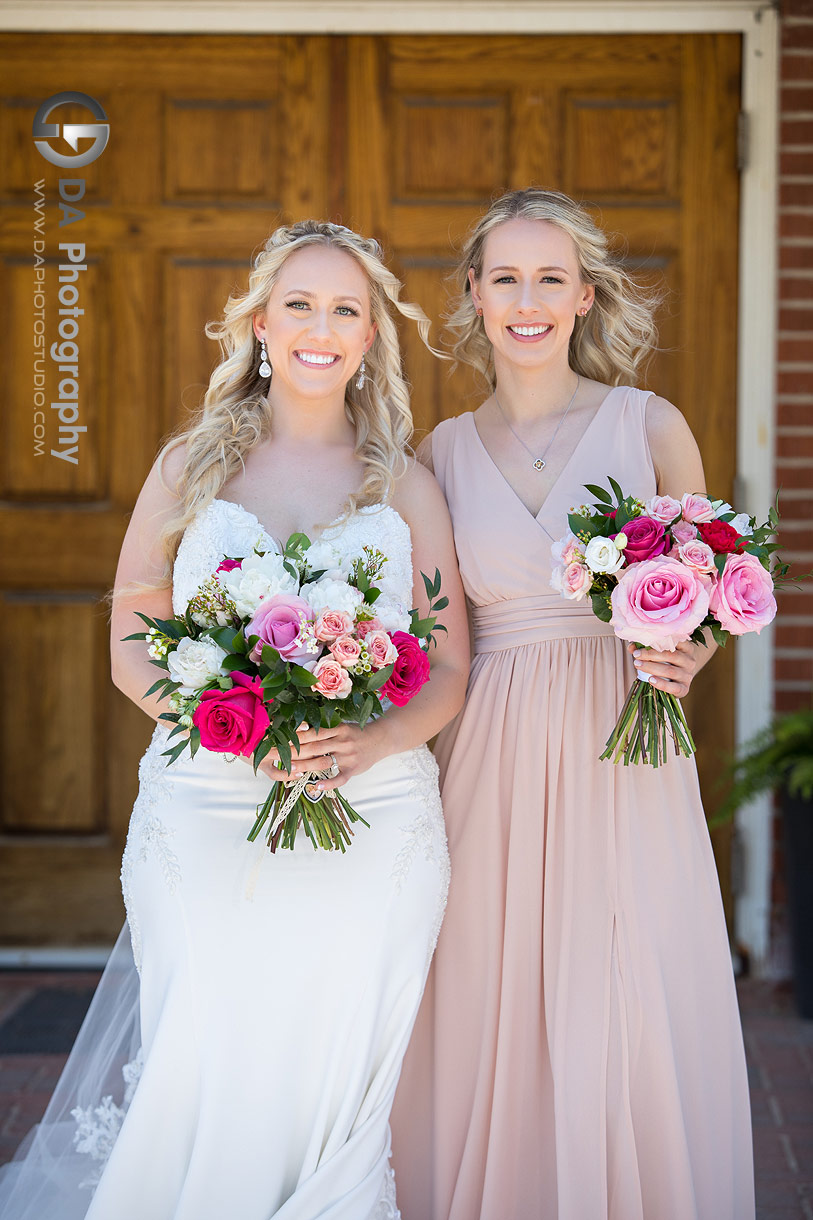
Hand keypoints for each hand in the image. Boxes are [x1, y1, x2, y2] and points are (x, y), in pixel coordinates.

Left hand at [256, 721, 390, 792]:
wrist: (382, 738)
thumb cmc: (357, 733)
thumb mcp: (342, 725)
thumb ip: (324, 729)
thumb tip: (299, 729)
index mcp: (336, 728)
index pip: (310, 732)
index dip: (293, 736)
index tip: (277, 739)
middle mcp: (341, 741)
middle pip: (312, 746)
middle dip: (291, 751)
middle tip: (273, 753)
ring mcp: (348, 756)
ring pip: (322, 761)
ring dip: (304, 765)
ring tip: (288, 768)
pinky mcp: (353, 769)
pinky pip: (340, 777)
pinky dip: (328, 782)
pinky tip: (316, 787)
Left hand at [627, 640, 699, 697]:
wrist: (680, 678)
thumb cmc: (668, 661)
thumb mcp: (660, 652)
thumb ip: (646, 648)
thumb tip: (632, 646)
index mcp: (686, 648)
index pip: (676, 641)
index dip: (659, 641)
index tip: (645, 641)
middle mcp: (689, 661)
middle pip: (671, 655)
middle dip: (651, 654)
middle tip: (637, 655)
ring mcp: (688, 676)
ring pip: (670, 671)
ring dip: (652, 667)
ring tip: (638, 665)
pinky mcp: (684, 689)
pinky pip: (674, 688)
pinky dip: (662, 684)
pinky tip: (651, 680)